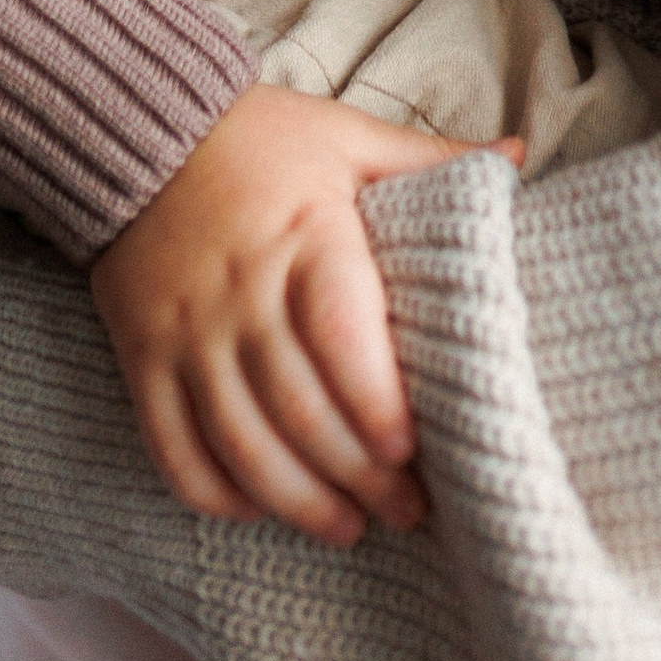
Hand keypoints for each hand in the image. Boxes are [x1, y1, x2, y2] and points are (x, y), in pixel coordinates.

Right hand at [91, 85, 517, 547]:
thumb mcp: (348, 134)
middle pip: (300, 410)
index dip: (377, 406)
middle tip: (408, 511)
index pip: (341, 337)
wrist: (140, 132)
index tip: (414, 451)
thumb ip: (429, 159)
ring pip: (240, 443)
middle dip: (359, 475)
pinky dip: (214, 492)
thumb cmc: (261, 138)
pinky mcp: (144, 359)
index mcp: (305, 238)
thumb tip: (520, 158)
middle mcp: (241, 295)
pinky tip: (258, 510)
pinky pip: (173, 446)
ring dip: (296, 500)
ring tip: (348, 528)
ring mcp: (187, 334)